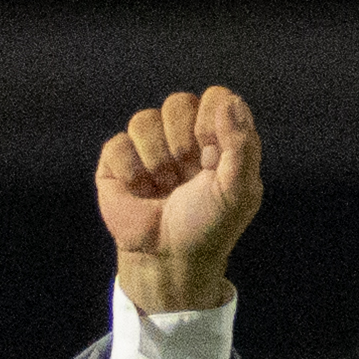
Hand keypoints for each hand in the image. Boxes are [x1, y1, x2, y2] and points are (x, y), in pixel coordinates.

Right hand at [94, 87, 263, 311]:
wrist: (170, 260)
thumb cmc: (208, 226)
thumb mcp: (237, 191)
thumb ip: (241, 145)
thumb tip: (229, 101)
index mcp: (216, 136)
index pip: (215, 97)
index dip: (211, 122)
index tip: (211, 157)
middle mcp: (182, 135)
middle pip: (177, 103)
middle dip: (182, 144)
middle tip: (185, 176)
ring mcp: (148, 146)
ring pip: (144, 120)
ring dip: (157, 160)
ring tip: (163, 187)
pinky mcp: (118, 161)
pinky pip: (118, 144)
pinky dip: (131, 172)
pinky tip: (140, 191)